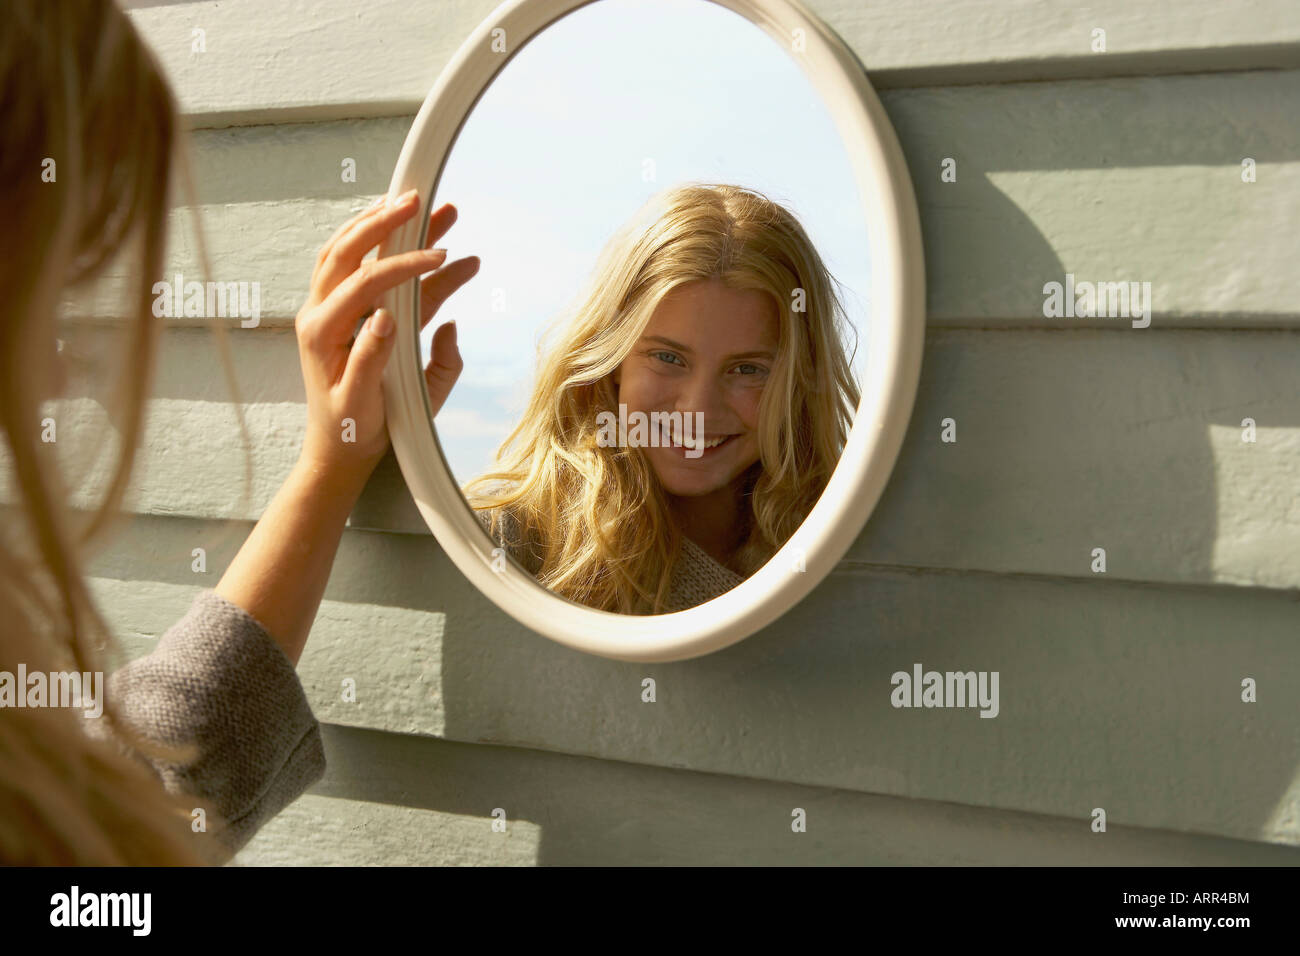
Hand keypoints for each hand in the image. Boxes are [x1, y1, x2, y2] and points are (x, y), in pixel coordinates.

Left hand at [294, 189, 478, 483]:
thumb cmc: (357, 428)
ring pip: (348, 251)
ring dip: (381, 223)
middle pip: (347, 251)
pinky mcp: (340, 311)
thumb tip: (390, 317)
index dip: (404, 266)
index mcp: (323, 334)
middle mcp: (318, 313)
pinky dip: (378, 242)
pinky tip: (405, 229)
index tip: (441, 257)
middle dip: (386, 222)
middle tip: (420, 200)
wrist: (337, 448)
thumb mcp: (367, 402)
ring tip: (418, 203)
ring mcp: (326, 308)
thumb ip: (377, 359)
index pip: (365, 284)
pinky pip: (354, 265)